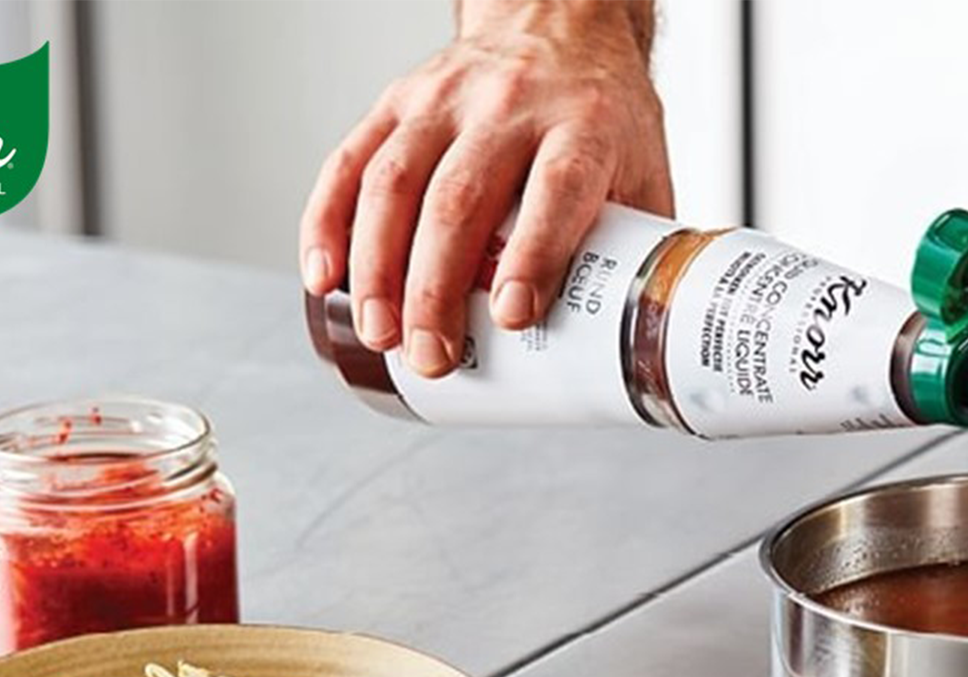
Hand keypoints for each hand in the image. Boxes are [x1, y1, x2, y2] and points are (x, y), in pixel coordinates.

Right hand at [298, 15, 672, 377]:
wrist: (561, 22)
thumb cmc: (602, 113)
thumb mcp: (644, 170)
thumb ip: (642, 249)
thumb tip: (642, 345)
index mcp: (584, 125)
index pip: (555, 189)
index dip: (532, 254)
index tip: (510, 314)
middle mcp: (511, 106)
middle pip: (461, 197)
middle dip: (436, 287)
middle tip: (431, 353)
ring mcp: (446, 99)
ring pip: (396, 182)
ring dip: (377, 267)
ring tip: (379, 332)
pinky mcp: (399, 100)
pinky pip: (351, 160)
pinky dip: (328, 222)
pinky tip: (323, 276)